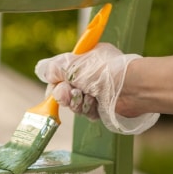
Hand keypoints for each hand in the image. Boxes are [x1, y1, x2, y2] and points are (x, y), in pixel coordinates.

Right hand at [35, 43, 158, 134]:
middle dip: (64, 95)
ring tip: (88, 97)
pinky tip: (96, 104)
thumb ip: (54, 68)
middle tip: (71, 93)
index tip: (55, 85)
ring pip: (74, 104)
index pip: (60, 72)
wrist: (131, 88)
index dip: (55, 81)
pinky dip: (89, 110)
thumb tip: (41, 69)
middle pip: (64, 91)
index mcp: (83, 61)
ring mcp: (96, 92)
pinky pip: (86, 113)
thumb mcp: (73, 64)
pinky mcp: (102, 108)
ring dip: (77, 103)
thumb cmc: (103, 71)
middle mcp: (89, 76)